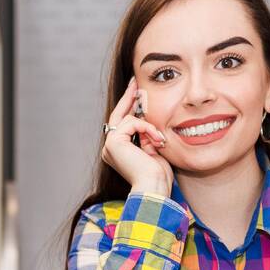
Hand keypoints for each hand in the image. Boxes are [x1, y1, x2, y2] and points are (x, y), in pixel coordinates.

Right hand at [101, 76, 173, 194]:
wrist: (154, 188)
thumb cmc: (157, 176)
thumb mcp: (153, 150)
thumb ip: (147, 135)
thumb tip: (147, 118)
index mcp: (119, 152)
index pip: (123, 123)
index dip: (130, 106)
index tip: (137, 91)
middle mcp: (110, 149)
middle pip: (118, 115)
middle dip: (128, 97)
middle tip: (136, 81)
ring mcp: (109, 146)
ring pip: (128, 119)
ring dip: (149, 126)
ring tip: (160, 140)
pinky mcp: (113, 143)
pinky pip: (132, 122)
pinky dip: (147, 128)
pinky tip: (157, 141)